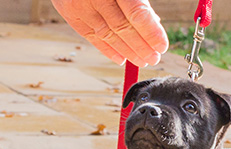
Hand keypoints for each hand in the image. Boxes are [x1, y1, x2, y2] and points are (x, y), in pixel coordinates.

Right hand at [51, 0, 168, 66]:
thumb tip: (152, 24)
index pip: (137, 13)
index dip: (151, 32)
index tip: (162, 45)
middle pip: (122, 27)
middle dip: (141, 47)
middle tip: (154, 58)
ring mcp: (80, 5)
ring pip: (107, 35)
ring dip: (127, 51)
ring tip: (141, 60)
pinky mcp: (69, 12)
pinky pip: (90, 36)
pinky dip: (107, 49)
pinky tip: (121, 58)